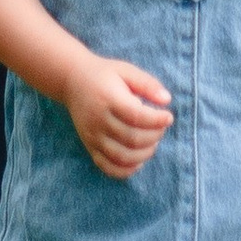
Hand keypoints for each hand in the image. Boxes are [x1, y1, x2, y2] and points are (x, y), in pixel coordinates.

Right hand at [68, 55, 174, 177]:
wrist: (72, 81)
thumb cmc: (104, 75)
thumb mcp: (126, 71)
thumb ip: (147, 84)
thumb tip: (167, 100)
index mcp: (109, 99)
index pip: (136, 117)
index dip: (157, 120)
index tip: (168, 117)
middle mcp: (99, 120)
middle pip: (132, 139)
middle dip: (154, 136)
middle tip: (161, 128)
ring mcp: (92, 136)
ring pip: (122, 156)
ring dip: (144, 154)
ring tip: (153, 143)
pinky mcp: (89, 146)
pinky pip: (107, 166)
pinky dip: (125, 170)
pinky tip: (138, 161)